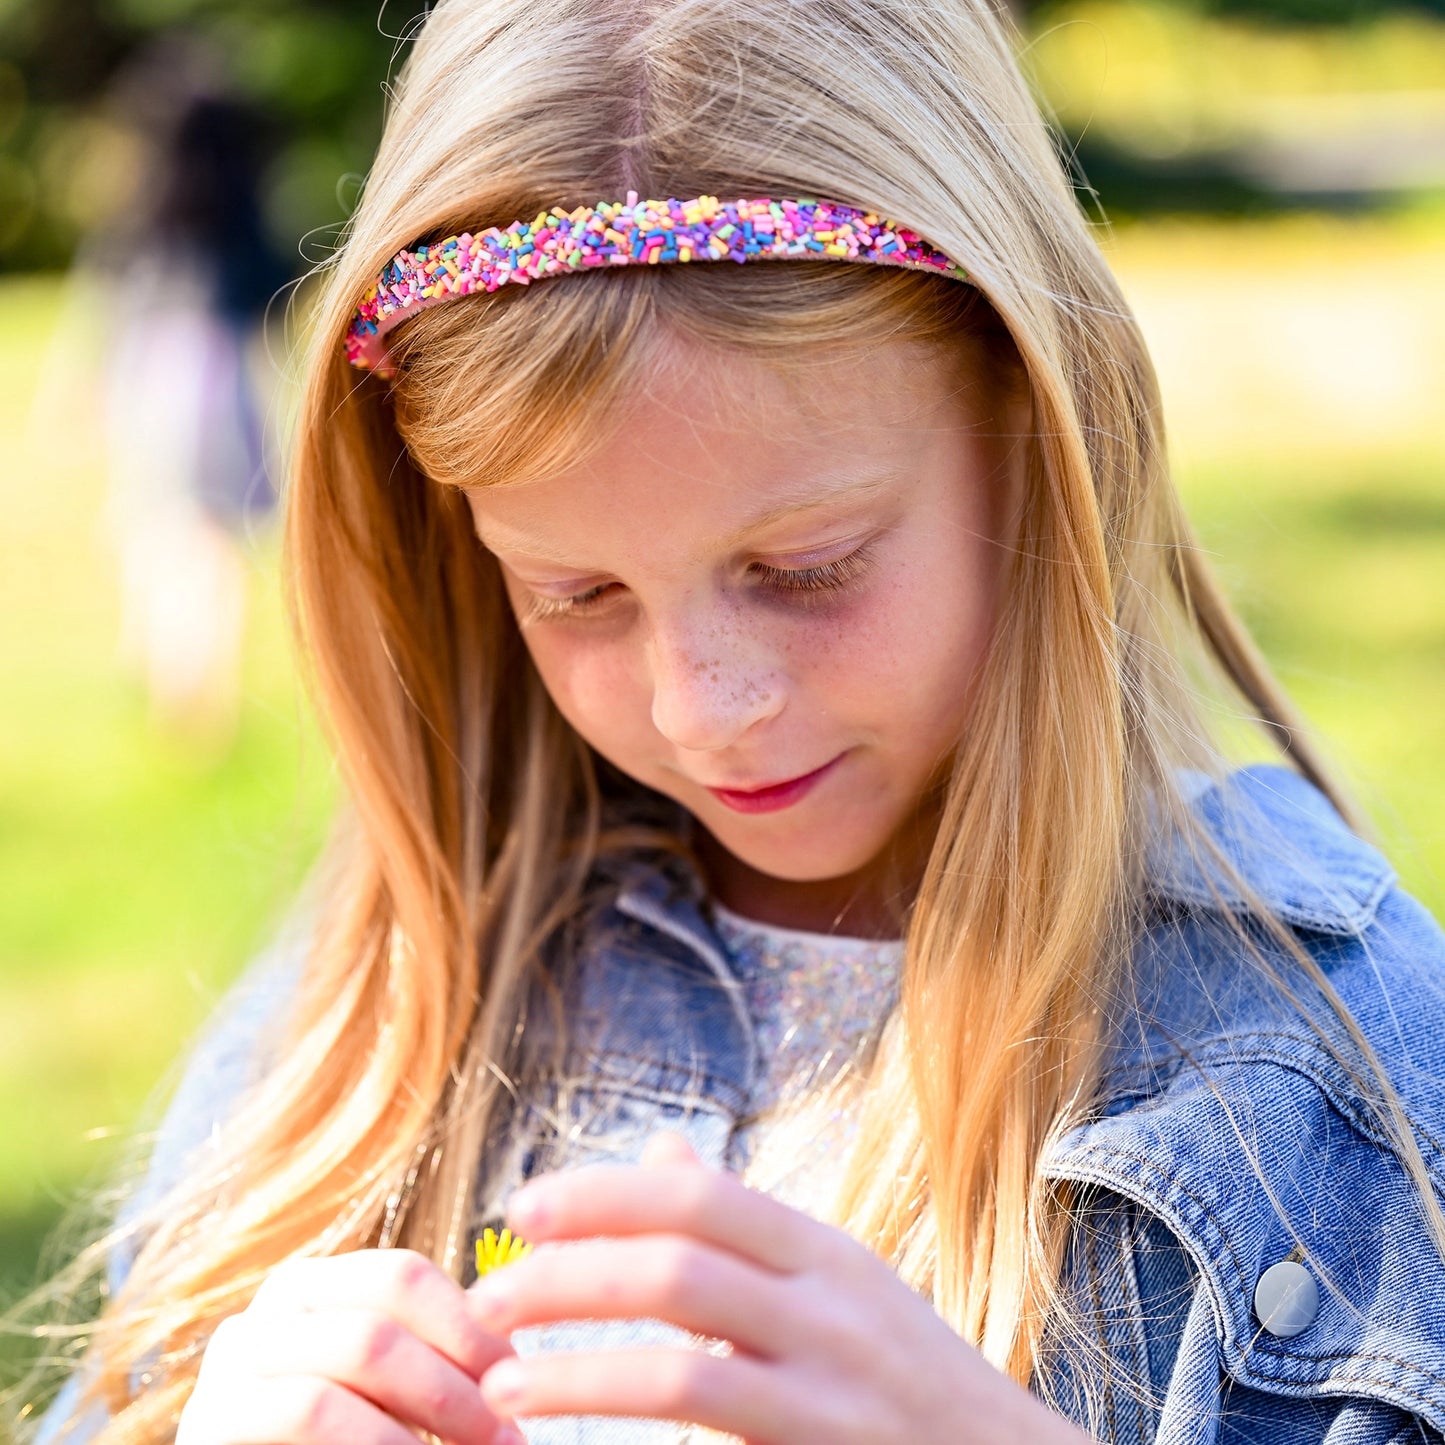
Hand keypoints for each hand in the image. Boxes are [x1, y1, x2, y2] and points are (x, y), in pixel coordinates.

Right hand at [177, 1248, 522, 1444]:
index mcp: (313, 1285)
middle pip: (384, 1315)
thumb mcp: (380, 1396)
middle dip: (458, 1379)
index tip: (518, 1377)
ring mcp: (232, 1363)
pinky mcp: (214, 1421)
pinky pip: (312, 1409)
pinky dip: (379, 1441)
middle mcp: (267, 1308)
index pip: (403, 1275)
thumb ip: (424, 1364)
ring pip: (358, 1350)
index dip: (468, 1324)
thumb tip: (514, 1363)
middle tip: (509, 1435)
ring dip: (435, 1408)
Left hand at [469, 1134, 1092, 1444]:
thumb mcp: (836, 1286)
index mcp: (823, 1249)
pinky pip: (705, 1411)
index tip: (523, 1209)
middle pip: (678, 1256)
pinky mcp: (826, 1444)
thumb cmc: (905, 1380)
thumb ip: (743, 1229)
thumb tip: (663, 1151)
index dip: (604, 1192)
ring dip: (575, 1353)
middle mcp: (831, 1297)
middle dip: (570, 1269)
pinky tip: (555, 1415)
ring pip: (683, 1341)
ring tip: (500, 1370)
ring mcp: (834, 1376)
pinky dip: (613, 1405)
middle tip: (489, 1294)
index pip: (699, 1195)